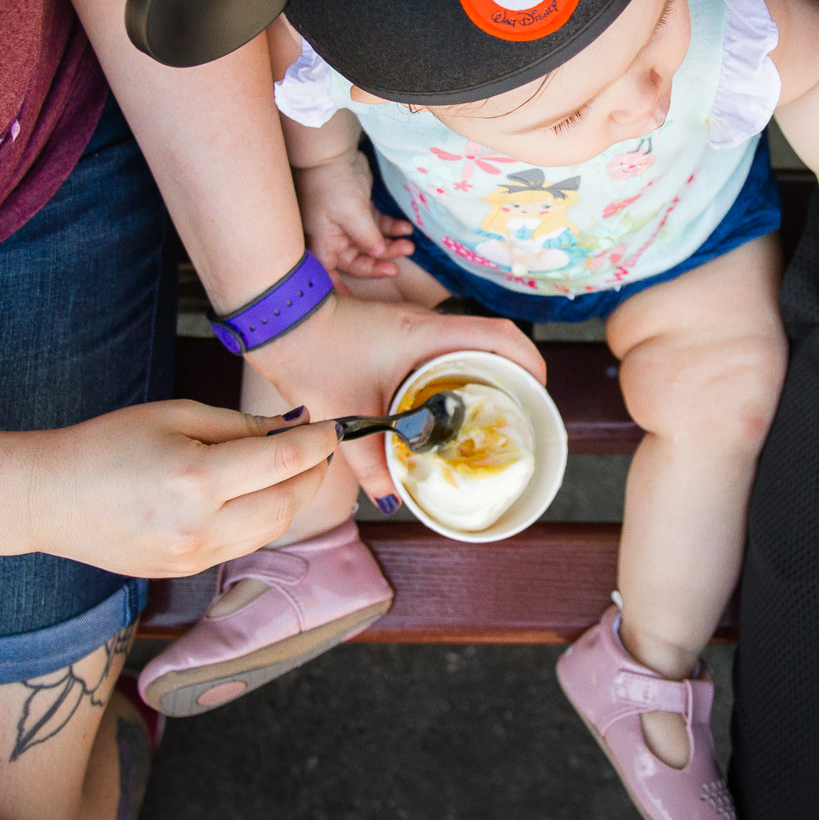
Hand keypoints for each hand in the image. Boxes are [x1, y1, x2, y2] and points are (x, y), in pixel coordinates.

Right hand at [29, 403, 336, 576]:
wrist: (48, 499)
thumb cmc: (106, 445)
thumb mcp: (174, 416)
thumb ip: (239, 425)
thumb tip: (294, 428)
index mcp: (197, 479)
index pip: (283, 460)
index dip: (318, 442)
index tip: (333, 426)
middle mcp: (202, 525)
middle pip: (288, 503)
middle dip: (315, 474)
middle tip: (322, 449)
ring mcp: (194, 555)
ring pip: (272, 530)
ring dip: (295, 500)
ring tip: (298, 470)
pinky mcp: (186, 570)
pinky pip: (244, 544)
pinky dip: (264, 519)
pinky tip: (261, 495)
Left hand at [242, 293, 546, 505]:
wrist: (280, 319)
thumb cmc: (312, 355)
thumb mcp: (345, 415)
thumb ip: (369, 463)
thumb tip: (393, 500)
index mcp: (425, 336)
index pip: (499, 336)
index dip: (529, 360)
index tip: (538, 390)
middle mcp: (428, 325)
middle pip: (496, 337)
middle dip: (518, 369)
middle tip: (522, 406)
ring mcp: (416, 325)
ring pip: (472, 340)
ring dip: (491, 366)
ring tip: (497, 406)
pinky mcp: (403, 330)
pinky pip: (449, 346)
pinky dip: (463, 367)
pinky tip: (455, 399)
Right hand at [294, 152, 415, 278]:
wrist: (333, 154)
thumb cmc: (333, 185)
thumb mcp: (351, 214)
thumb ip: (367, 237)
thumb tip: (379, 254)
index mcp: (322, 242)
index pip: (329, 273)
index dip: (340, 289)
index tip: (356, 303)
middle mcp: (333, 237)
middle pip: (357, 260)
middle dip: (379, 263)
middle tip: (398, 266)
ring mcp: (347, 224)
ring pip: (372, 244)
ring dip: (390, 246)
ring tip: (409, 245)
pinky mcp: (360, 211)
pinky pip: (378, 226)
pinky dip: (391, 229)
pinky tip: (406, 229)